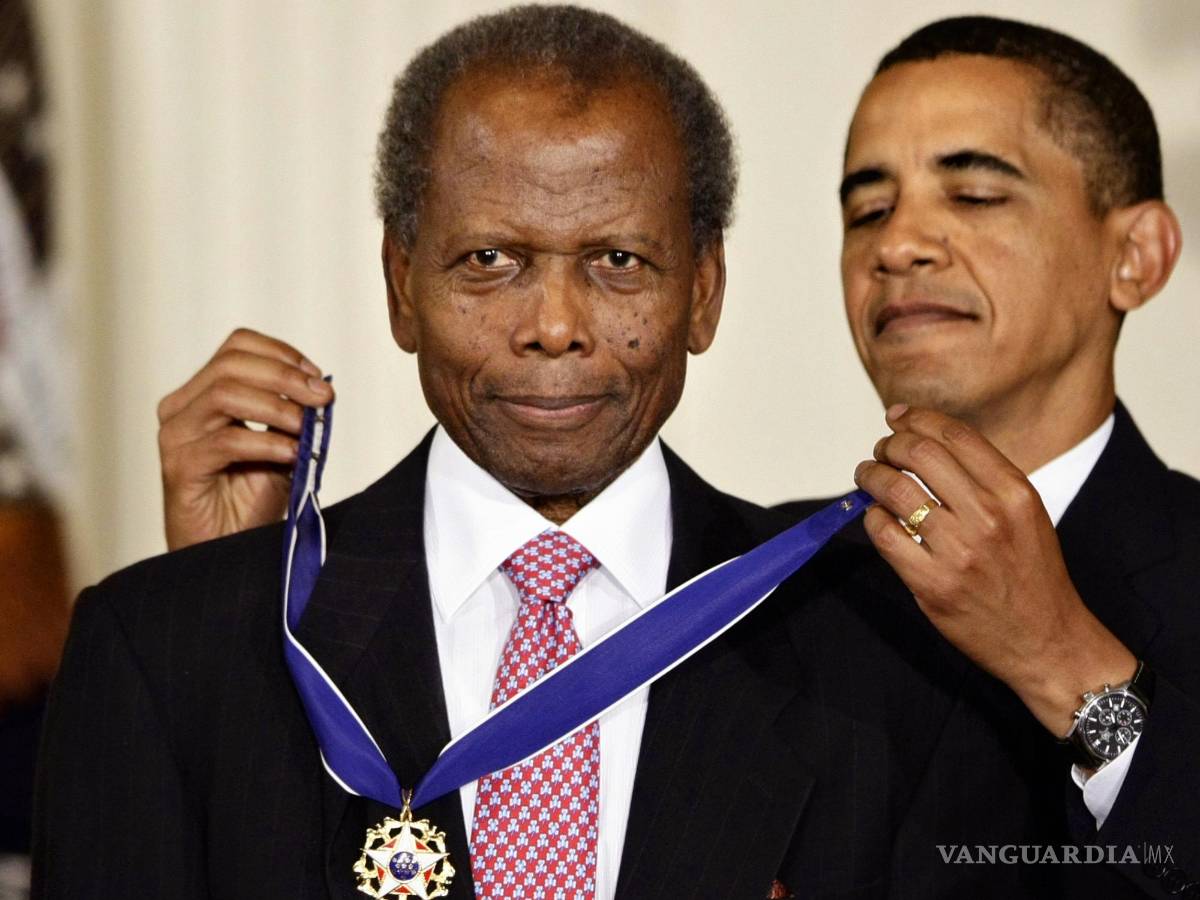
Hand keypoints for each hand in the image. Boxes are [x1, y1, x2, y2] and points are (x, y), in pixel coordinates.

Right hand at [157, 328, 333, 550]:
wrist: (229, 549)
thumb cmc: (250, 498)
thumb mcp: (282, 445)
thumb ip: (294, 414)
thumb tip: (321, 388)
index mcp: (202, 393)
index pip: (238, 346)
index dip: (282, 354)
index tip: (318, 377)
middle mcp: (181, 408)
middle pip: (232, 363)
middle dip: (286, 377)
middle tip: (322, 399)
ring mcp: (176, 436)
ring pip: (225, 394)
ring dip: (278, 408)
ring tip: (306, 428)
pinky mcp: (179, 467)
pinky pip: (226, 441)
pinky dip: (266, 443)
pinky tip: (291, 454)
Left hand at [852, 405, 1134, 736]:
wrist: (1047, 640)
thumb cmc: (1032, 574)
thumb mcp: (1026, 513)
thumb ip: (984, 478)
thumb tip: (926, 439)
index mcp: (1014, 492)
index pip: (954, 435)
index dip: (917, 418)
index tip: (898, 417)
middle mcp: (988, 516)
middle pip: (919, 453)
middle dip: (890, 444)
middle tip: (882, 451)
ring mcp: (958, 551)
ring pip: (894, 490)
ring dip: (871, 475)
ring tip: (868, 476)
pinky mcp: (932, 583)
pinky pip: (884, 534)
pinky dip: (872, 517)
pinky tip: (877, 517)